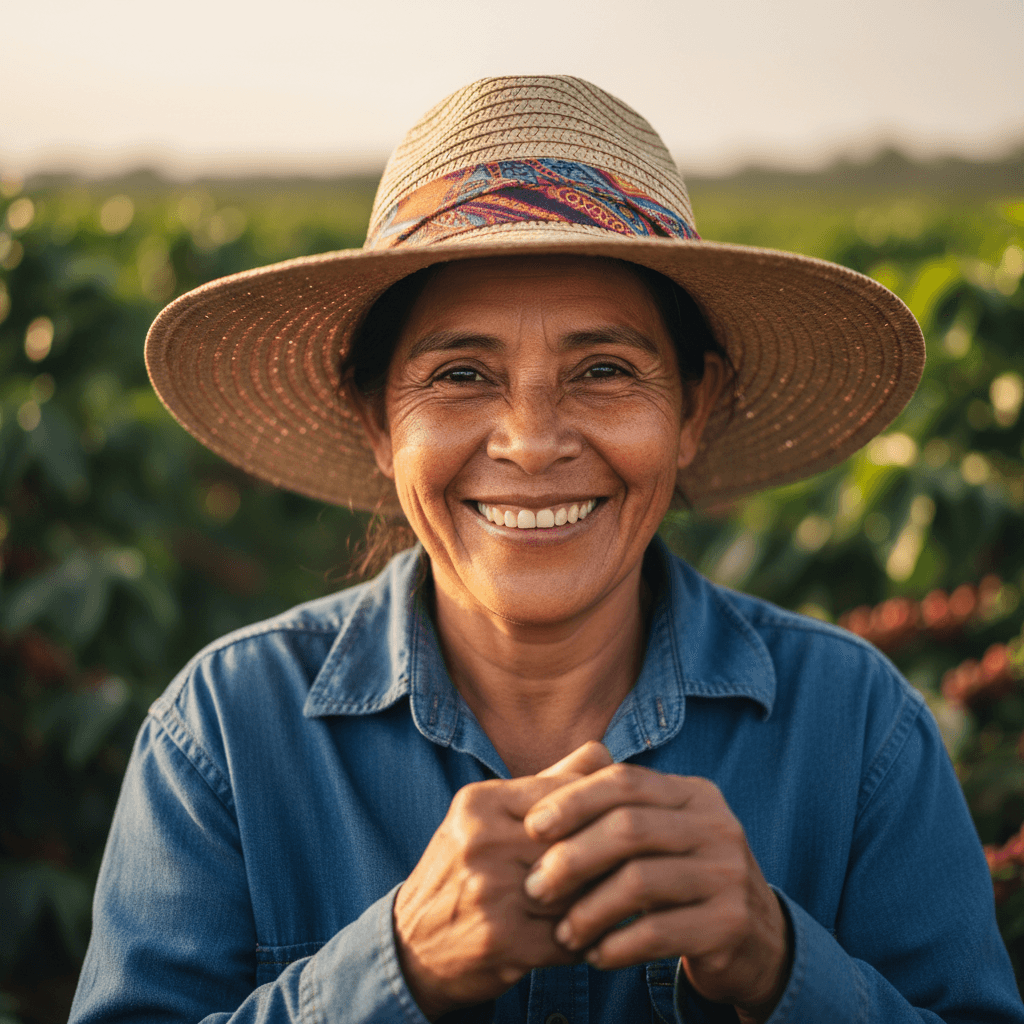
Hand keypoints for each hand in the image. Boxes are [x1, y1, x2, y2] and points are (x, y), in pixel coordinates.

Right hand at [393, 742, 612, 1020]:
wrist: (412, 943)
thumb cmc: (465, 868)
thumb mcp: (490, 814)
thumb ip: (548, 781)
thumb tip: (604, 751)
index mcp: (481, 803)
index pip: (566, 793)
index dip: (602, 811)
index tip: (623, 823)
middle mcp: (482, 843)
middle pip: (576, 840)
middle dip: (607, 856)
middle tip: (636, 862)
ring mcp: (491, 894)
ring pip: (579, 889)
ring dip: (605, 898)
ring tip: (623, 897)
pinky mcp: (504, 943)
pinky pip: (571, 936)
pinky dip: (591, 936)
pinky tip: (598, 932)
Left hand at [522, 765, 791, 1021]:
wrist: (758, 940)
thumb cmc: (683, 879)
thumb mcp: (658, 835)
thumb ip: (613, 810)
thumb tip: (541, 788)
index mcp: (693, 794)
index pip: (625, 781)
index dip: (574, 800)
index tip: (531, 827)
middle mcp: (716, 825)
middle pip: (628, 827)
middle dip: (572, 857)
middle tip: (534, 887)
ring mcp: (727, 874)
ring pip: (639, 882)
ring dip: (588, 910)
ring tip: (563, 932)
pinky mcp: (729, 924)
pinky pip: (658, 932)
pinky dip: (617, 945)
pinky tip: (595, 955)